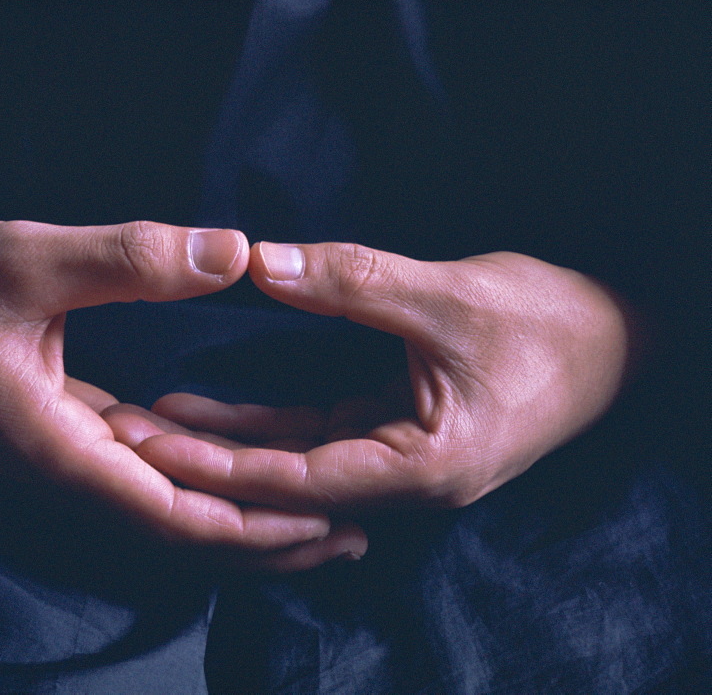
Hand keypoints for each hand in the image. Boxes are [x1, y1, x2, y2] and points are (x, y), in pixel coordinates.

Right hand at [0, 219, 364, 568]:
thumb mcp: (25, 258)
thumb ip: (131, 258)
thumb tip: (236, 251)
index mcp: (57, 450)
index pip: (172, 515)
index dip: (252, 525)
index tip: (326, 525)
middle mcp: (62, 473)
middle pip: (179, 528)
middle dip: (263, 537)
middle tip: (348, 535)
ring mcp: (59, 459)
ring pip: (163, 505)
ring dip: (237, 512)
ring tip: (314, 512)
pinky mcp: (59, 436)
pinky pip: (141, 472)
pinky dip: (197, 476)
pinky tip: (239, 463)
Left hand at [126, 242, 632, 510]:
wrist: (618, 340)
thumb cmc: (554, 323)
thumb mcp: (453, 296)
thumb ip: (354, 279)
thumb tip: (261, 262)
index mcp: (424, 469)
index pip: (298, 479)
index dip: (219, 460)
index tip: (151, 439)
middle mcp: (406, 481)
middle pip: (284, 483)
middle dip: (205, 460)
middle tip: (127, 435)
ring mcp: (400, 463)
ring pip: (295, 463)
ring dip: (227, 445)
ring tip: (152, 422)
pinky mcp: (396, 437)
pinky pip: (316, 440)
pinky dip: (264, 427)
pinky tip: (211, 414)